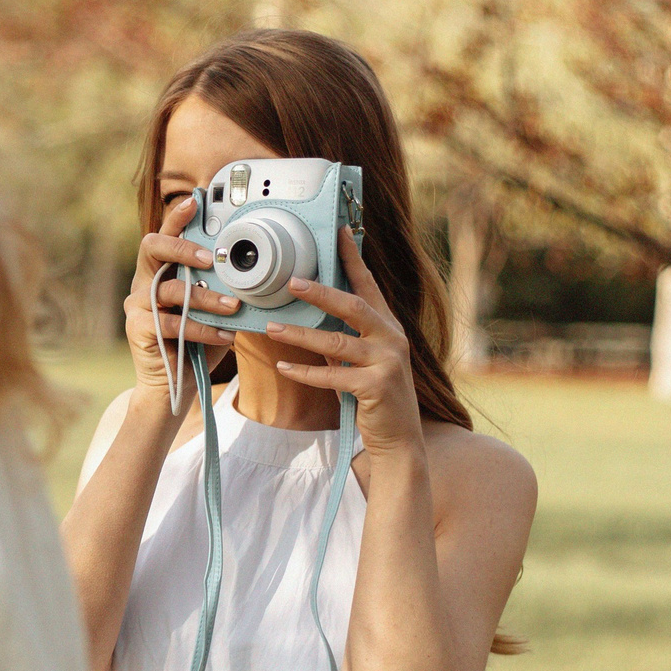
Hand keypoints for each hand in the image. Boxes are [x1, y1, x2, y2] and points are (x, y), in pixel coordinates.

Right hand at [125, 196, 237, 402]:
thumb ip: (220, 290)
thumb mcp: (212, 312)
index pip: (165, 237)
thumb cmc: (196, 344)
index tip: (195, 201)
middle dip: (184, 248)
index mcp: (160, 272)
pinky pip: (173, 324)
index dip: (177, 217)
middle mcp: (144, 283)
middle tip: (212, 260)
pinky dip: (203, 329)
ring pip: (171, 290)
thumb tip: (254, 272)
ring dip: (207, 298)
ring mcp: (137, 306)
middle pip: (152, 248)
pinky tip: (225, 335)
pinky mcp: (138, 329)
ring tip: (233, 306)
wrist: (174, 386)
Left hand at [261, 226, 427, 458]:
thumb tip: (311, 315)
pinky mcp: (377, 386)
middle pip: (353, 306)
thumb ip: (342, 338)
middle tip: (291, 281)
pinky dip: (305, 372)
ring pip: (336, 342)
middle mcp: (392, 338)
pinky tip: (283, 366)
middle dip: (321, 292)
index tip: (339, 232)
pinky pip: (333, 375)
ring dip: (300, 334)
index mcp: (387, 326)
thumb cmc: (373, 396)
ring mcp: (387, 362)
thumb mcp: (360, 360)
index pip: (368, 285)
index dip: (353, 258)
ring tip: (271, 326)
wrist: (398, 439)